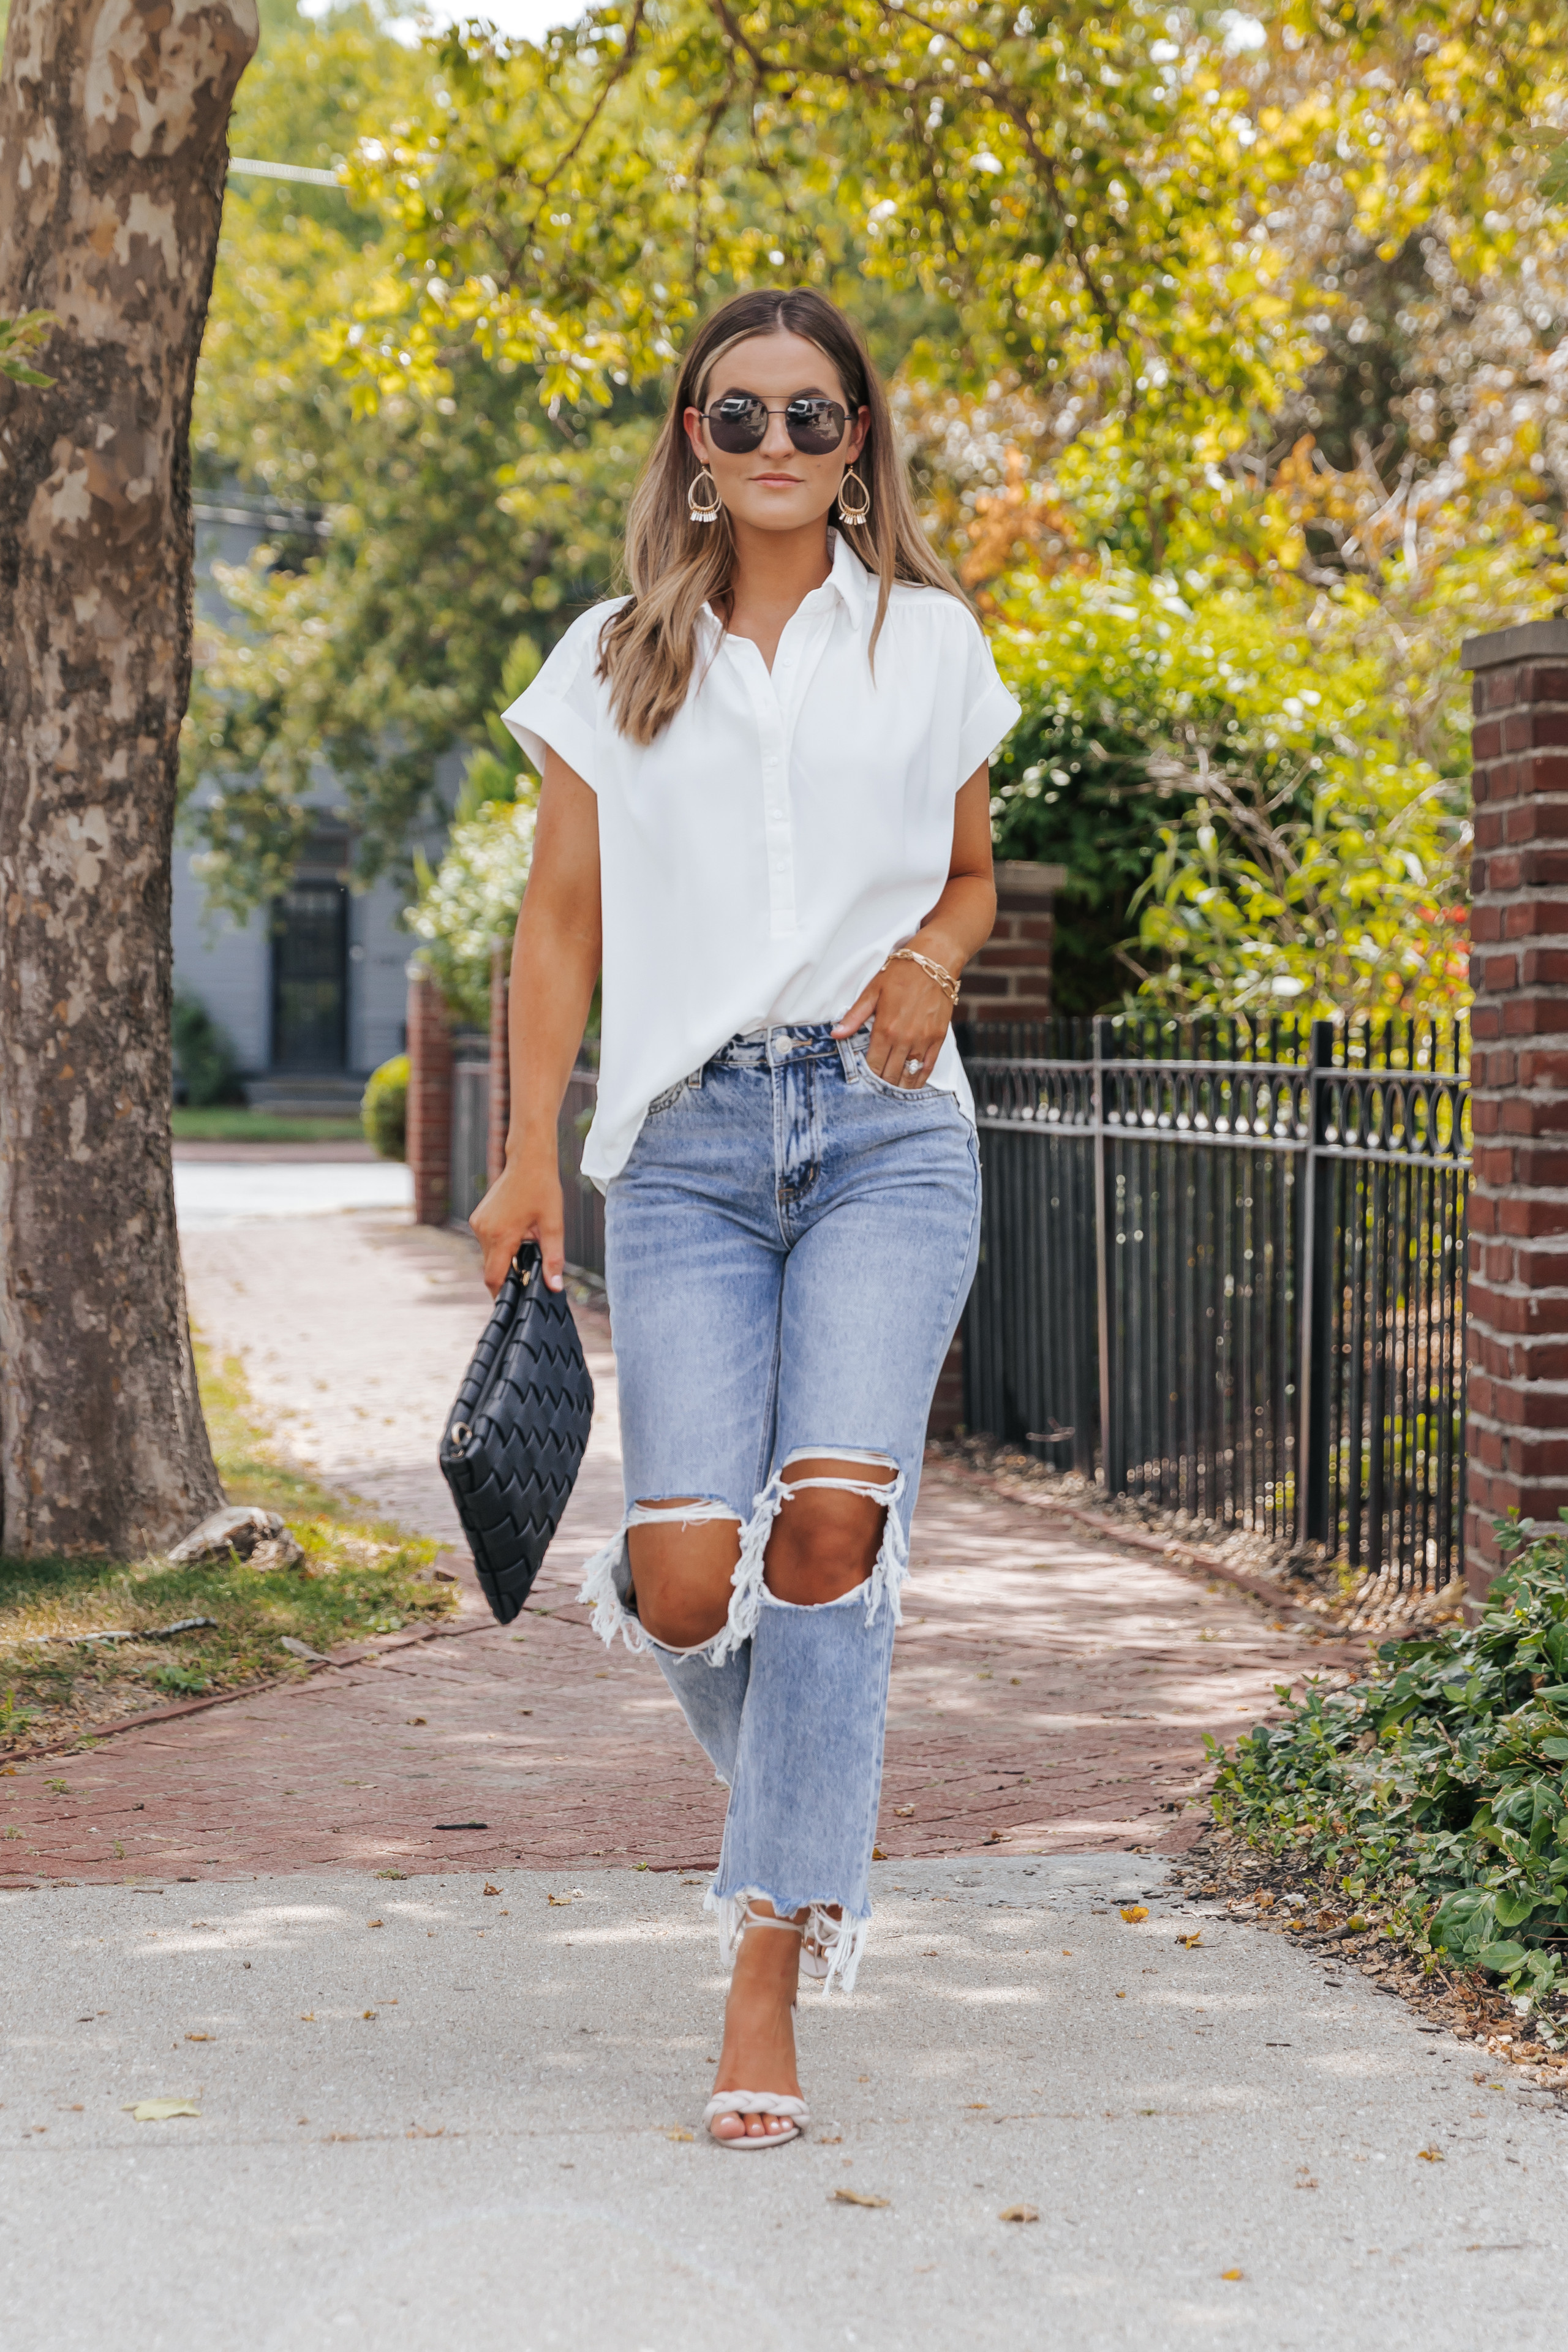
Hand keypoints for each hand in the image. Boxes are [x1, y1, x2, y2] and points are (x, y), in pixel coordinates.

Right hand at [470, 1148, 564, 1296]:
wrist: (528, 1160)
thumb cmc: (543, 1189)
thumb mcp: (554, 1226)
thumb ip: (553, 1259)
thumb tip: (554, 1287)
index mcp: (502, 1236)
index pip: (494, 1278)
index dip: (503, 1294)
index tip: (514, 1301)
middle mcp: (484, 1231)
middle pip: (491, 1268)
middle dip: (508, 1274)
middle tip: (528, 1271)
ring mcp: (478, 1224)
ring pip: (489, 1255)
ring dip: (505, 1257)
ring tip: (526, 1243)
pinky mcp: (478, 1218)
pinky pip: (487, 1242)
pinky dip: (500, 1245)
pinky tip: (517, 1233)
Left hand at [832, 954, 953, 1087]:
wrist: (934, 961)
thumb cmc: (900, 973)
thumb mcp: (872, 992)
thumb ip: (854, 1017)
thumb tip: (836, 1034)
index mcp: (885, 1029)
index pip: (874, 1065)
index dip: (867, 1077)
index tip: (862, 1081)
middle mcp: (904, 1039)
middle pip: (890, 1074)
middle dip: (882, 1084)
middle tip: (875, 1090)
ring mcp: (923, 1040)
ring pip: (909, 1075)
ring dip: (899, 1086)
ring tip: (891, 1091)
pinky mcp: (938, 1038)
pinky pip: (928, 1067)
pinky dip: (919, 1079)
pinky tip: (911, 1085)